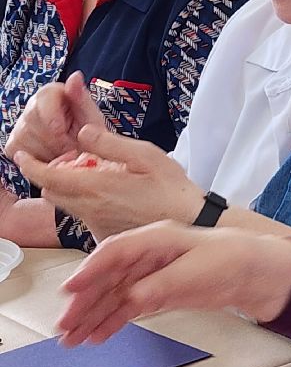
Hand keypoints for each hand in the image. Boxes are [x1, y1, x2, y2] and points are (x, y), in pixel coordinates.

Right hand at [5, 72, 107, 164]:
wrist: (84, 152)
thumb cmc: (89, 133)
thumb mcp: (91, 116)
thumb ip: (82, 98)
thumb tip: (75, 76)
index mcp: (51, 94)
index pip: (41, 100)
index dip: (51, 118)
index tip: (62, 130)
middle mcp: (31, 106)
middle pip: (32, 122)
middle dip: (55, 140)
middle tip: (72, 148)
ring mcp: (20, 126)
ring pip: (25, 139)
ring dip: (48, 152)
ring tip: (65, 153)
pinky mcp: (13, 144)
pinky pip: (20, 153)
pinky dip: (38, 160)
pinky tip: (53, 158)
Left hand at [13, 124, 205, 242]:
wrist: (191, 222)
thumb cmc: (173, 189)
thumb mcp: (146, 155)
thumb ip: (110, 143)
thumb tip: (83, 132)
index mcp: (97, 185)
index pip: (47, 175)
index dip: (29, 165)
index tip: (21, 155)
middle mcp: (91, 207)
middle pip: (51, 191)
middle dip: (50, 175)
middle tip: (68, 163)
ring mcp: (96, 223)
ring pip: (65, 205)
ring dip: (67, 190)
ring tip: (91, 178)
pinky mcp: (104, 234)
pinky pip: (83, 218)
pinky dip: (85, 205)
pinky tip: (110, 199)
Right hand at [55, 221, 290, 345]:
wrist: (256, 272)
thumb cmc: (232, 259)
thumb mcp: (196, 272)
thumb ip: (162, 285)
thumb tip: (132, 298)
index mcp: (156, 238)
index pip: (114, 253)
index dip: (90, 271)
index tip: (70, 291)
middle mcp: (148, 254)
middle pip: (107, 278)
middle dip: (84, 302)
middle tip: (64, 326)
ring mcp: (151, 273)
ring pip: (113, 296)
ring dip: (92, 316)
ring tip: (71, 338)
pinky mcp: (158, 291)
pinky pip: (128, 307)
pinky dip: (111, 321)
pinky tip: (96, 335)